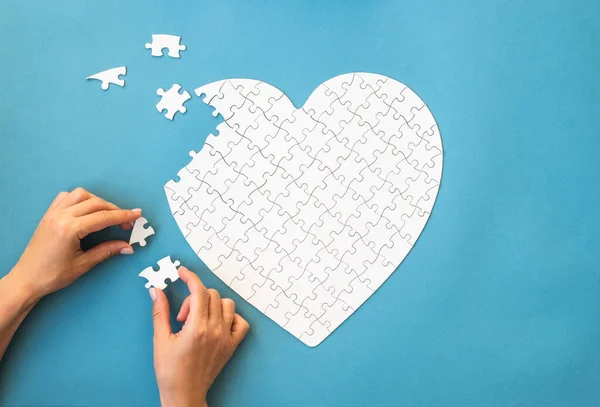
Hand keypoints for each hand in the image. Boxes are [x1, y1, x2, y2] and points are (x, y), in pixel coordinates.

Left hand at [10, 187, 141, 299]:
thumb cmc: (52, 275)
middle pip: (95, 203)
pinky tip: (87, 210)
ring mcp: (53, 213)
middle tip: (127, 222)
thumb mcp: (83, 264)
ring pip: (81, 195)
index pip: (103, 217)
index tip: (138, 214)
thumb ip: (106, 251)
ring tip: (107, 214)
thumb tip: (127, 247)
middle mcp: (61, 216)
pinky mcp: (48, 214)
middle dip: (115, 210)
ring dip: (98, 201)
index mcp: (70, 229)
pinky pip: (66, 197)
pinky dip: (80, 199)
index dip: (123, 215)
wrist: (26, 279)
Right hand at [151, 267, 249, 406]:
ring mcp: (226, 337)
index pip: (198, 291)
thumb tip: (156, 291)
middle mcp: (215, 330)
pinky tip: (217, 323)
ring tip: (198, 319)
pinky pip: (241, 322)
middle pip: (211, 295)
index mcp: (196, 328)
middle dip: (194, 297)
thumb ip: (160, 312)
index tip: (183, 272)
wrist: (184, 394)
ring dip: (212, 304)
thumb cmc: (170, 370)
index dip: (190, 277)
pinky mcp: (232, 345)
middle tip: (182, 316)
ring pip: (227, 305)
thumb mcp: (160, 340)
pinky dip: (231, 317)